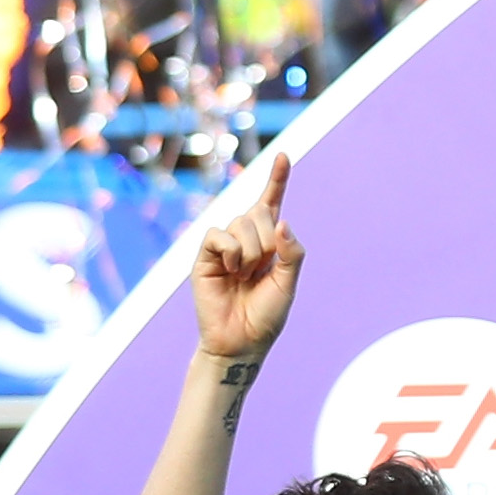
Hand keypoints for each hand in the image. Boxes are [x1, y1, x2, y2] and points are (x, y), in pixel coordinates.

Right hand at [190, 153, 302, 366]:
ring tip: (244, 276)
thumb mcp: (288, 282)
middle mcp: (245, 238)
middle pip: (259, 211)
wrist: (241, 340)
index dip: (277, 179)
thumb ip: (291, 252)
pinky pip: (219, 235)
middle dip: (267, 239)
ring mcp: (223, 245)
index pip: (272, 204)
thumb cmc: (266, 313)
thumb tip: (282, 222)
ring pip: (242, 222)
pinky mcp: (204, 255)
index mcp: (269, 241)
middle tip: (260, 269)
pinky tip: (230, 270)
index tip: (283, 154)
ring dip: (251, 251)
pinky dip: (231, 251)